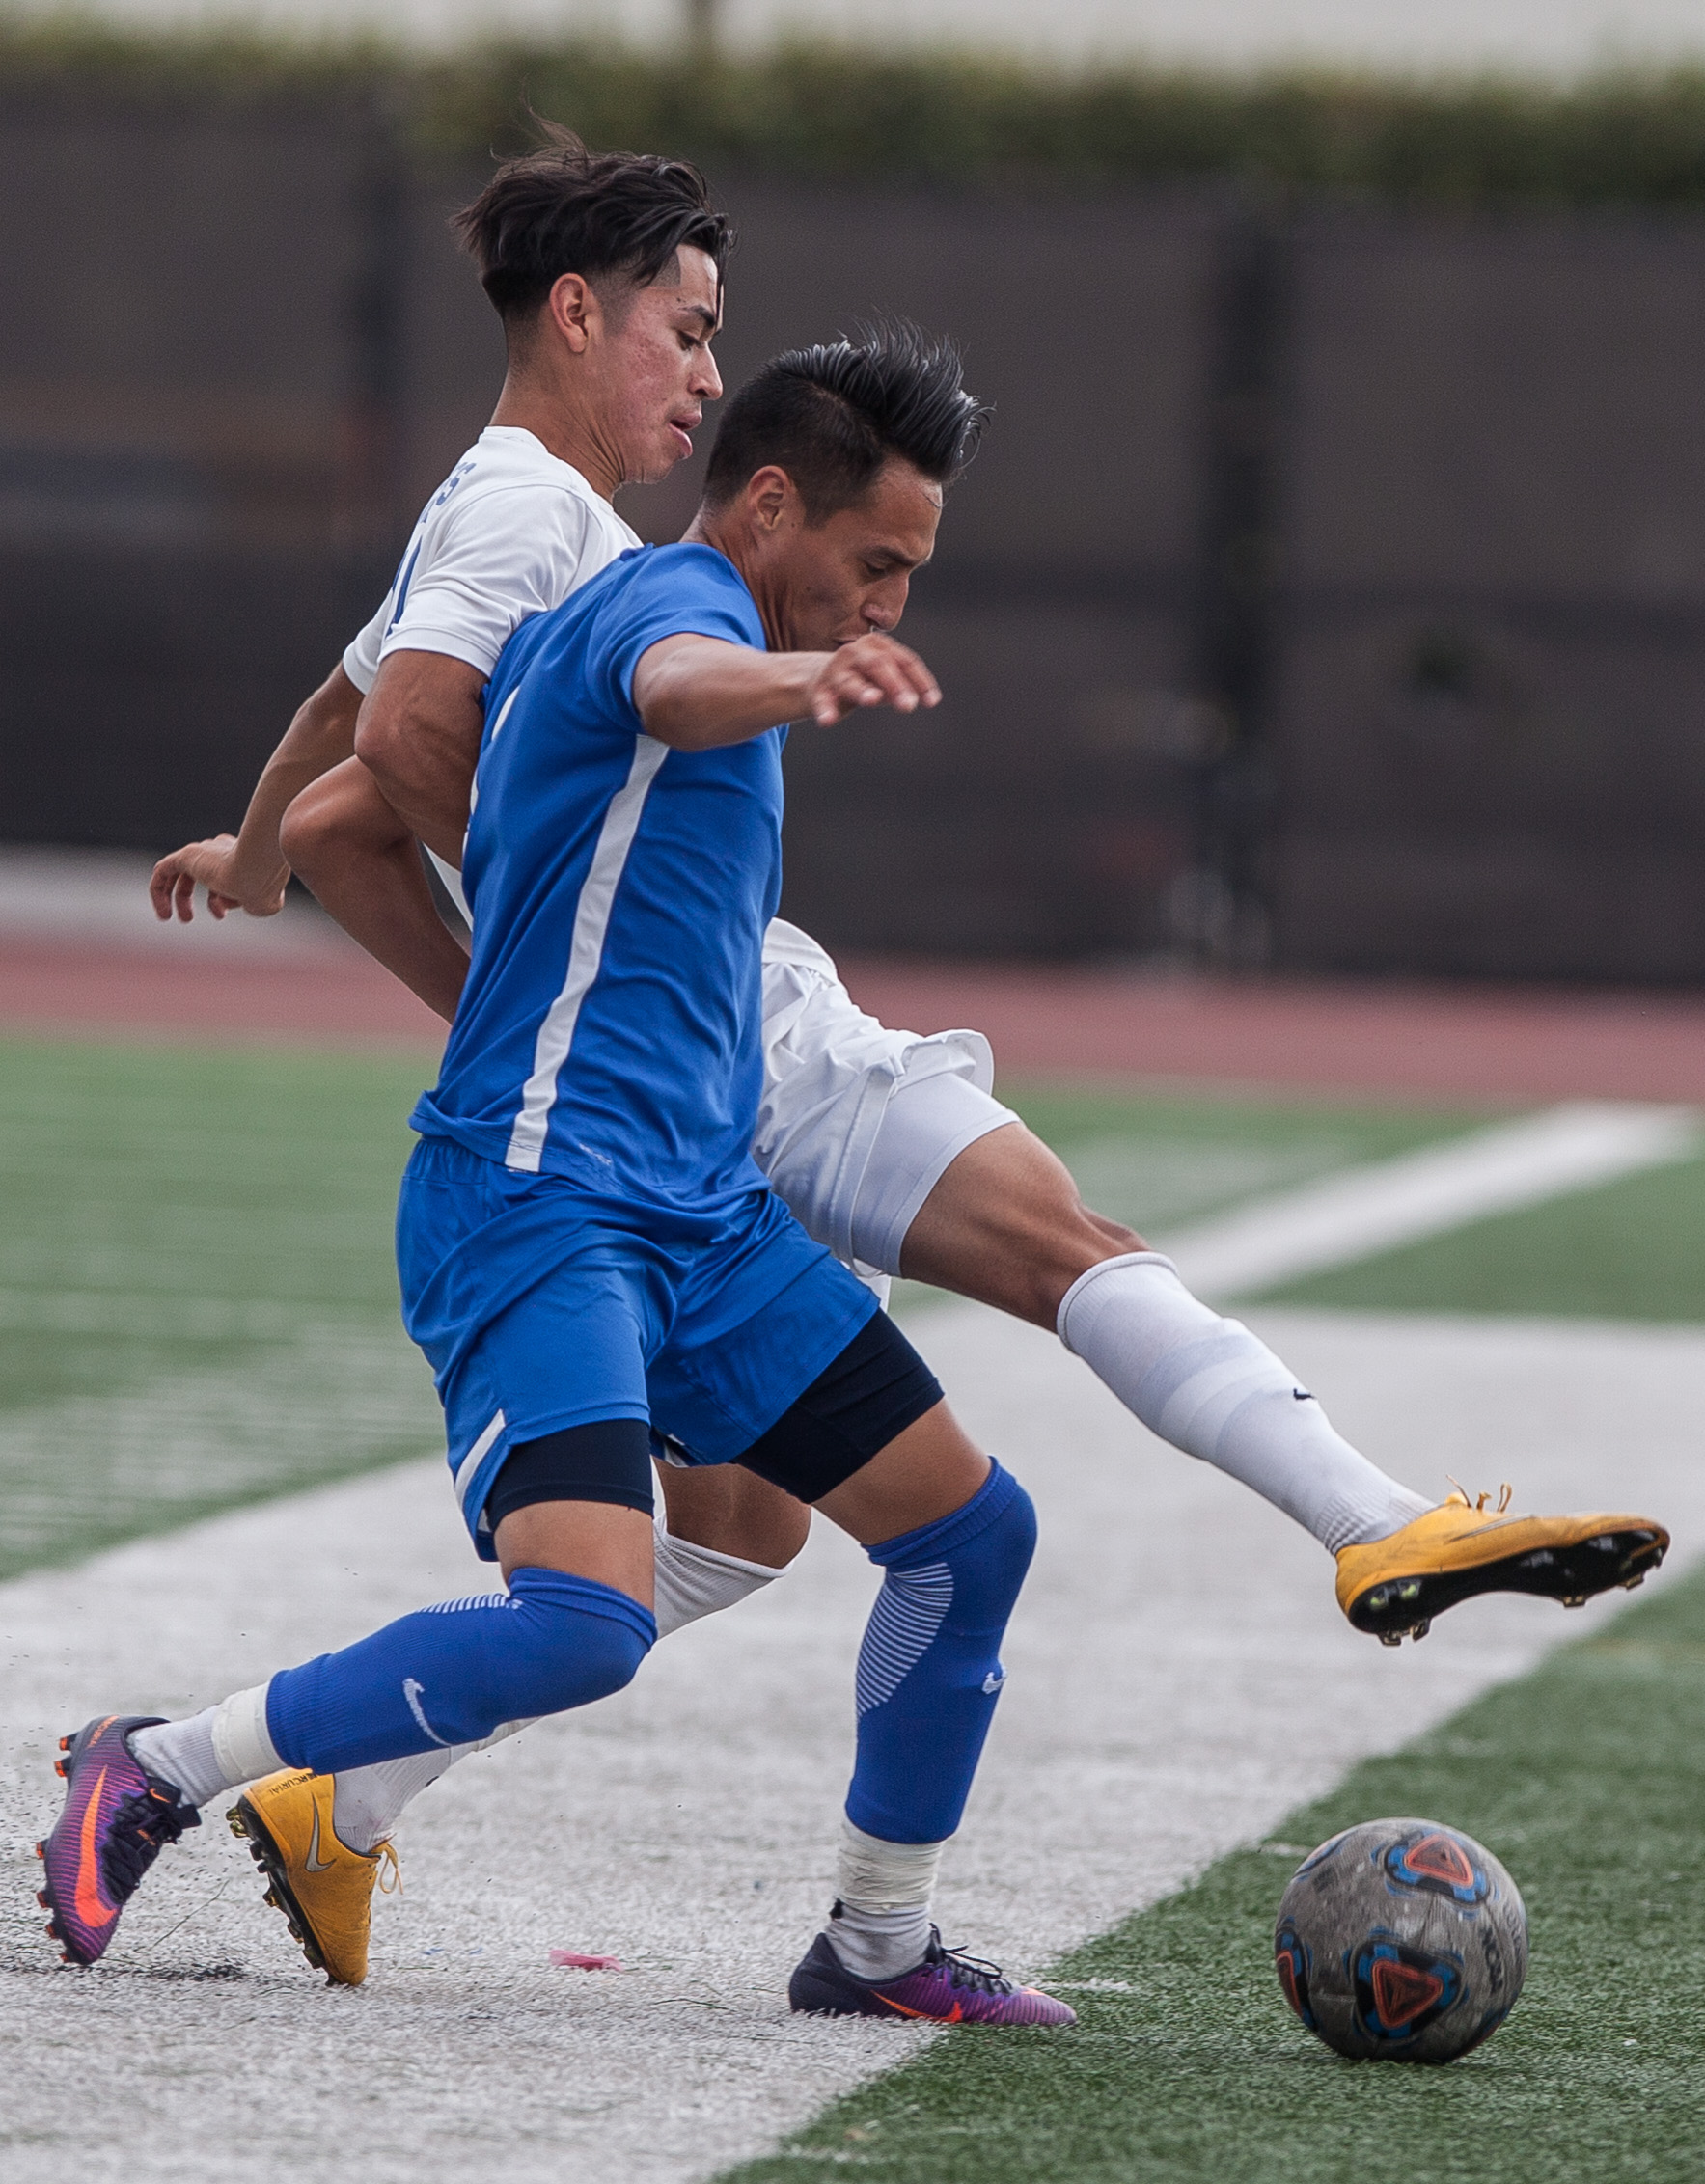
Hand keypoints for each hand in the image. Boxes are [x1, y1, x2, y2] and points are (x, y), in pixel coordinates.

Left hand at [149, 836, 288, 922]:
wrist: (257, 872)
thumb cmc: (264, 888)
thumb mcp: (265, 902)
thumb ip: (252, 901)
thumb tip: (232, 900)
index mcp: (241, 857)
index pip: (222, 875)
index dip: (219, 899)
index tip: (221, 914)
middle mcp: (220, 850)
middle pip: (198, 873)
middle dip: (188, 897)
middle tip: (188, 919)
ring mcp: (203, 852)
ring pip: (179, 872)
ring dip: (174, 897)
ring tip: (170, 917)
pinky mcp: (187, 856)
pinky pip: (163, 871)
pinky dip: (159, 892)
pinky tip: (163, 911)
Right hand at [804, 634, 939, 726]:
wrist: (816, 678)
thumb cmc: (861, 678)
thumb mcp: (884, 679)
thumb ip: (900, 687)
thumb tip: (920, 700)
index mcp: (878, 646)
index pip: (905, 661)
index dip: (920, 681)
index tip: (932, 702)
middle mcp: (855, 652)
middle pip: (879, 666)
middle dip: (895, 685)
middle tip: (908, 705)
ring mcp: (835, 670)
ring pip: (851, 681)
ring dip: (862, 690)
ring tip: (871, 700)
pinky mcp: (819, 689)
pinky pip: (823, 700)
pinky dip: (826, 709)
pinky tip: (827, 721)